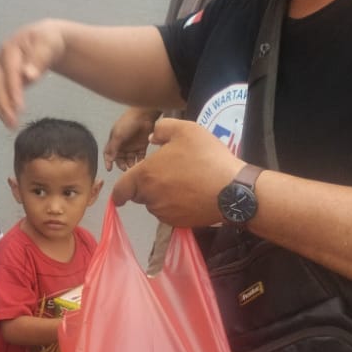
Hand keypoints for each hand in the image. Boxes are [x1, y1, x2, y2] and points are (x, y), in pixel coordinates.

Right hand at [0, 19, 66, 128]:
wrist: (46, 37)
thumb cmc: (48, 40)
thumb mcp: (47, 44)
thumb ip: (38, 59)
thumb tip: (28, 75)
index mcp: (9, 49)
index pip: (10, 73)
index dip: (13, 91)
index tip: (19, 108)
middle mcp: (0, 60)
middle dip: (4, 104)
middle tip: (12, 122)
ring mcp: (0, 69)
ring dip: (2, 109)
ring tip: (11, 125)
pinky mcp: (3, 78)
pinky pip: (0, 94)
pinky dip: (4, 107)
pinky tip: (9, 119)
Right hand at [105, 107, 160, 171]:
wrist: (145, 115)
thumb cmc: (128, 122)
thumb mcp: (118, 135)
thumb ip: (113, 148)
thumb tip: (109, 160)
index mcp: (114, 141)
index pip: (109, 153)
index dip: (108, 161)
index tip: (109, 169)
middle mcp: (123, 144)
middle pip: (120, 158)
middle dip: (121, 164)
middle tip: (125, 169)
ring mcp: (133, 145)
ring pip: (130, 159)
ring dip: (131, 164)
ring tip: (133, 167)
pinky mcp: (142, 146)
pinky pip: (140, 157)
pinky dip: (140, 161)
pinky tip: (140, 164)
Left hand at [110, 119, 249, 224]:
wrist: (232, 190)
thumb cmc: (206, 157)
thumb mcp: (185, 130)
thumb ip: (162, 129)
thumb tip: (151, 137)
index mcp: (145, 176)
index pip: (121, 188)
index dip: (119, 191)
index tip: (119, 195)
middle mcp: (150, 197)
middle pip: (140, 195)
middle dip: (146, 187)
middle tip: (166, 174)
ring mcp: (165, 213)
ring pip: (155, 205)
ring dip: (161, 196)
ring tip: (182, 182)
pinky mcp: (179, 222)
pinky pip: (170, 214)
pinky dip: (174, 206)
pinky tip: (191, 195)